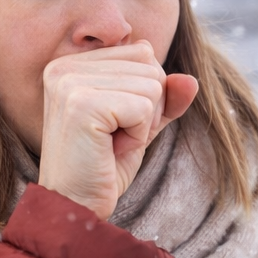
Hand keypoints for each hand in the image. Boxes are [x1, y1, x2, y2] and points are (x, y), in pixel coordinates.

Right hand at [37, 41, 197, 220]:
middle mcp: (65, 66)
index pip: (143, 52)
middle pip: (151, 66)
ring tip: (111, 143)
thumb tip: (191, 79)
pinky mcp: (82, 103)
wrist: (75, 205)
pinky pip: (144, 107)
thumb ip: (166, 98)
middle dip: (148, 109)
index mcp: (73, 63)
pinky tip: (110, 149)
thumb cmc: (104, 165)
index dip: (147, 93)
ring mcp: (70, 82)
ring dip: (143, 124)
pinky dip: (138, 134)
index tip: (116, 122)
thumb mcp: (141, 124)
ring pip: (152, 86)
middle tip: (114, 137)